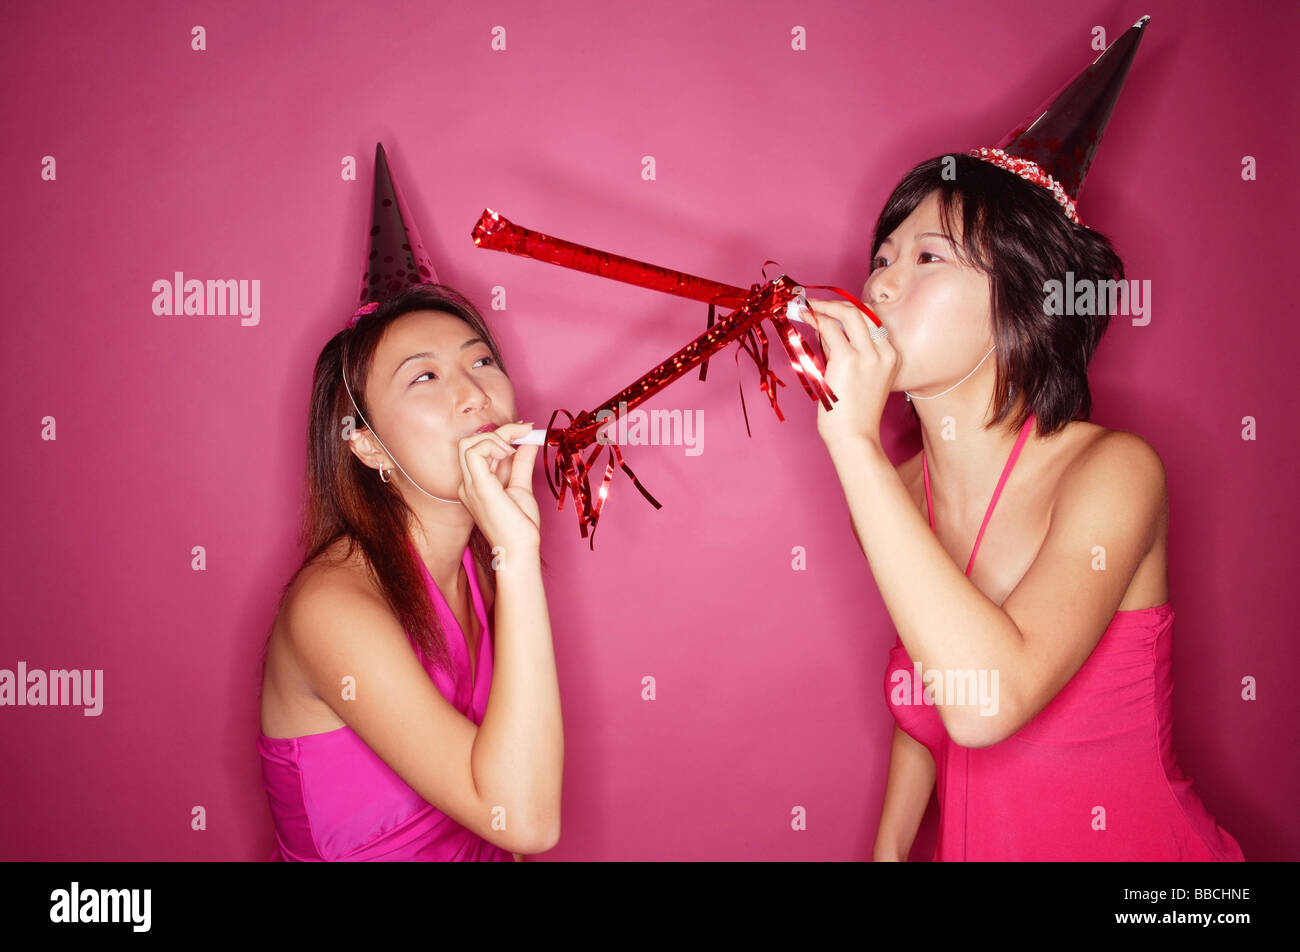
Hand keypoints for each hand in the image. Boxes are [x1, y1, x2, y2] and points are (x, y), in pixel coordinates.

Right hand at [455, 422, 541, 553]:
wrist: (519, 549)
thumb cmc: (519, 527)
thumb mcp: (521, 487)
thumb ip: (521, 464)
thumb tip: (529, 443)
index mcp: (475, 484)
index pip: (479, 448)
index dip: (502, 434)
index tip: (527, 430)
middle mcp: (467, 484)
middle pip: (470, 442)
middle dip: (499, 431)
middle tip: (524, 432)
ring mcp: (469, 485)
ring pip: (468, 443)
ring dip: (496, 436)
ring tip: (516, 447)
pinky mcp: (477, 486)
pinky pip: (474, 452)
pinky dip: (492, 445)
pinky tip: (509, 453)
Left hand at [803, 298, 898, 448]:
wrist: (855, 438)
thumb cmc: (854, 415)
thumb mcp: (859, 378)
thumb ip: (846, 352)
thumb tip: (825, 328)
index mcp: (891, 356)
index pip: (871, 321)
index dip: (849, 311)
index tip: (830, 310)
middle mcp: (884, 351)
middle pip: (862, 312)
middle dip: (836, 304)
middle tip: (814, 304)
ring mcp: (868, 354)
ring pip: (846, 314)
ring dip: (823, 307)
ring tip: (805, 308)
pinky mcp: (848, 359)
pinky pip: (830, 328)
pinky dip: (815, 319)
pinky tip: (804, 317)